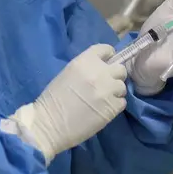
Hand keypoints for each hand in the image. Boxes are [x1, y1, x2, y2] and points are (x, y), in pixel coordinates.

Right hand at [7, 45, 127, 163]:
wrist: (49, 124)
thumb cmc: (53, 100)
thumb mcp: (68, 73)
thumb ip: (86, 69)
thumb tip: (100, 70)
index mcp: (85, 61)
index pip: (106, 49)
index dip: (108, 58)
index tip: (105, 65)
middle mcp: (99, 72)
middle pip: (120, 69)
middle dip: (114, 77)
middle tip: (105, 86)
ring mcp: (108, 90)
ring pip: (122, 86)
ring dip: (115, 93)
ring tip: (103, 101)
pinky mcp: (112, 107)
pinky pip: (122, 102)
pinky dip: (115, 106)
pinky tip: (103, 110)